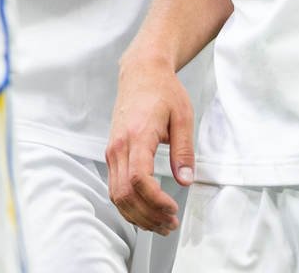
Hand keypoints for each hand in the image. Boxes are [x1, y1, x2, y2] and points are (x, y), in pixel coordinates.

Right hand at [107, 54, 193, 235]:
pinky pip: (114, 188)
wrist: (141, 73)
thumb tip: (186, 181)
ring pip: (116, 195)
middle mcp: (119, 147)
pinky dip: (128, 205)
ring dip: (137, 215)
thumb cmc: (164, 91)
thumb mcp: (183, 117)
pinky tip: (146, 212)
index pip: (138, 179)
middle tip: (171, 225)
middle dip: (148, 215)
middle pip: (124, 194)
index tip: (173, 210)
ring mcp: (112, 152)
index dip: (155, 201)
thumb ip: (184, 151)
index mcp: (137, 136)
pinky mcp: (112, 154)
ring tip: (161, 224)